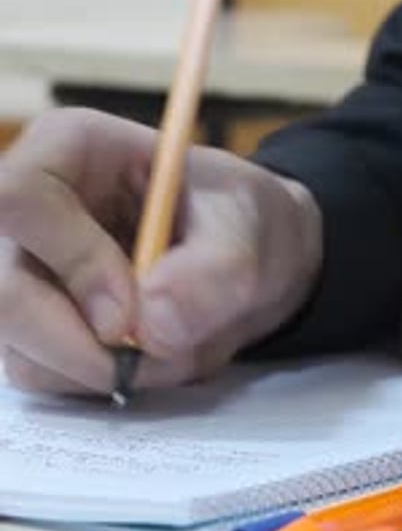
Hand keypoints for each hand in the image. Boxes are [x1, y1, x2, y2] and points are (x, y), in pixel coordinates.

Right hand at [0, 108, 321, 394]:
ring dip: (102, 369)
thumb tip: (152, 328)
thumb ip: (215, 272)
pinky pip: (39, 372)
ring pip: (19, 344)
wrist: (246, 260)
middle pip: (5, 289)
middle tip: (156, 358)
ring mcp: (24, 270)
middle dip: (81, 345)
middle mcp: (28, 208)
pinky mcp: (32, 324)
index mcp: (69, 149)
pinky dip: (98, 382)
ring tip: (173, 346)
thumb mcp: (249, 229)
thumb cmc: (240, 219)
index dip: (73, 262)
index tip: (132, 316)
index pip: (19, 197)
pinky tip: (149, 357)